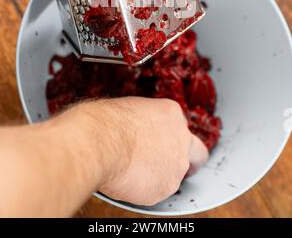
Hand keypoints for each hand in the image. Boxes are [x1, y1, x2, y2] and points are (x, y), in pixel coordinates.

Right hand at [93, 97, 207, 205]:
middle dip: (189, 159)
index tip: (159, 140)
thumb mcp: (130, 108)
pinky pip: (158, 191)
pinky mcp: (166, 187)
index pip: (180, 126)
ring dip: (161, 175)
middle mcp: (181, 139)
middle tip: (171, 163)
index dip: (169, 135)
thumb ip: (144, 119)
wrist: (101, 143)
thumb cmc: (108, 122)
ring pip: (175, 174)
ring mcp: (177, 165)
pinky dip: (146, 189)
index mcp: (172, 113)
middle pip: (196, 153)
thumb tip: (137, 127)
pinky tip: (130, 180)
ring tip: (135, 172)